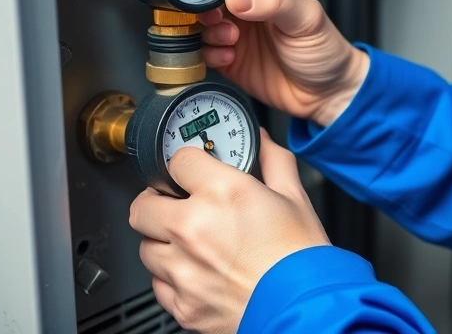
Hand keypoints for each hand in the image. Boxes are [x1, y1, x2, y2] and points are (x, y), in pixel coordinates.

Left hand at [130, 130, 329, 333]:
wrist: (308, 309)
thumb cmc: (303, 258)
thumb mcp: (294, 197)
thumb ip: (273, 160)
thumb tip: (262, 141)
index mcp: (222, 194)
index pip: (178, 161)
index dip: (188, 165)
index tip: (192, 172)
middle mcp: (194, 229)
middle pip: (143, 205)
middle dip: (159, 202)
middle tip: (178, 205)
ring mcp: (183, 270)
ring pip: (145, 246)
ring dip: (163, 241)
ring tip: (192, 244)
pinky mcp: (182, 304)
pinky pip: (157, 283)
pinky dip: (172, 277)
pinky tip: (198, 271)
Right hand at [199, 0, 368, 125]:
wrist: (326, 94)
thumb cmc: (325, 49)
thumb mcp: (306, 19)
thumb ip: (274, 2)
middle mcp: (242, 5)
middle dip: (202, 7)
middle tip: (215, 18)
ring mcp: (232, 32)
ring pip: (198, 24)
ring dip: (207, 32)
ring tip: (231, 39)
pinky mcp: (226, 59)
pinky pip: (202, 52)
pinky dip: (209, 54)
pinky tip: (231, 57)